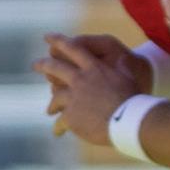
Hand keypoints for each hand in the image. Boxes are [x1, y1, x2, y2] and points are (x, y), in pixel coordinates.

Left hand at [36, 32, 151, 140]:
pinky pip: (60, 122)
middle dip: (43, 65)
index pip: (73, 49)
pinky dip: (59, 127)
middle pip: (55, 68)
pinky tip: (58, 132)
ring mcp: (73, 98)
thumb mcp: (128, 76)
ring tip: (49, 110)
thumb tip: (124, 59)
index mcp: (95, 68)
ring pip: (55, 98)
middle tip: (35, 64)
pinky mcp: (71, 116)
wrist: (130, 120)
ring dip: (52, 105)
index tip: (47, 37)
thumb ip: (121, 68)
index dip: (59, 41)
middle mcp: (80, 80)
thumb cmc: (134, 98)